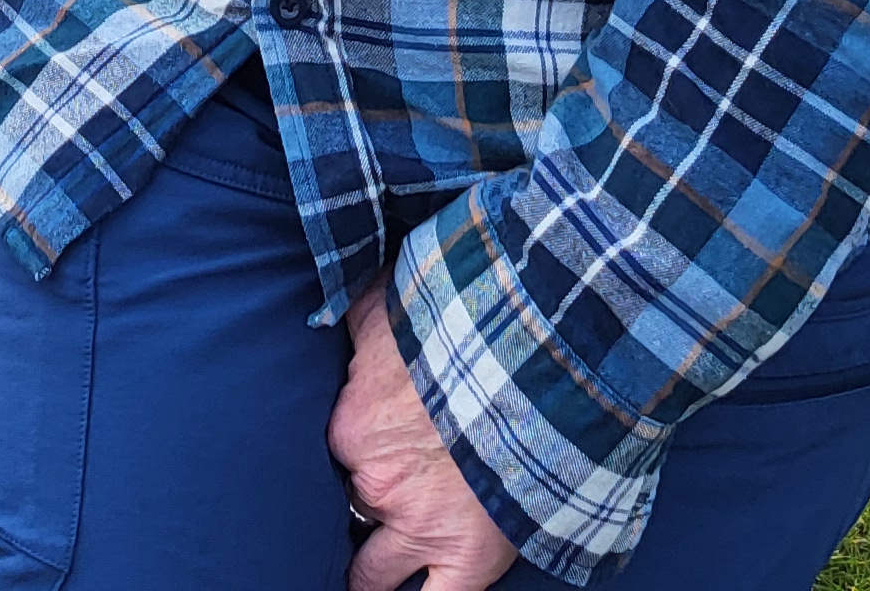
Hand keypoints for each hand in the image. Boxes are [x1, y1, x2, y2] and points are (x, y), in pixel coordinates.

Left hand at [330, 280, 514, 590]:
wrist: (534, 359)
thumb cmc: (464, 326)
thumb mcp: (390, 306)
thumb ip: (358, 318)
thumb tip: (335, 306)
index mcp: (351, 429)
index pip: (335, 457)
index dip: (351, 456)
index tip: (368, 449)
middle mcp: (376, 486)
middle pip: (348, 514)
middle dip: (358, 511)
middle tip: (377, 503)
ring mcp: (419, 529)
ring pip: (370, 576)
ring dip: (370, 573)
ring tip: (374, 572)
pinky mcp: (467, 558)